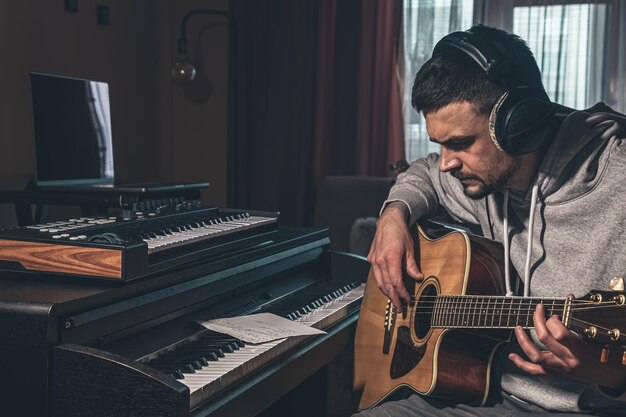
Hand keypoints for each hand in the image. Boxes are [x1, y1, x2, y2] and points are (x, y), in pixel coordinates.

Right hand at [367, 202, 422, 310]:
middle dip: (394, 298)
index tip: (408, 300)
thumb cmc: (400, 232)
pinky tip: (388, 287)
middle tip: (400, 308)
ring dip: (387, 293)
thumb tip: (418, 278)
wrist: (388, 220)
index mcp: (390, 258)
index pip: (396, 282)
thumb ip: (412, 265)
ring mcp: (373, 260)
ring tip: (394, 300)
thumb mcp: (410, 248)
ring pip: (379, 282)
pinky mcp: (371, 258)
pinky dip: (382, 283)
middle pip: (386, 285)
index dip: (402, 293)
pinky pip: (376, 274)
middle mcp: (379, 260)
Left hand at [509, 303, 625, 388]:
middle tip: (537, 310)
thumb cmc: (603, 353)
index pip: (561, 334)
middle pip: (545, 339)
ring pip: (536, 356)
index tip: (554, 313)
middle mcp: (568, 360)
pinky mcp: (555, 374)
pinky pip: (535, 371)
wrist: (607, 375)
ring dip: (523, 341)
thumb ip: (579, 318)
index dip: (553, 320)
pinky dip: (521, 364)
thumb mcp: (594, 335)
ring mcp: (560, 368)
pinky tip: (511, 356)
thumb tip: (569, 297)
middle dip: (538, 321)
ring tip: (518, 328)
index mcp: (580, 350)